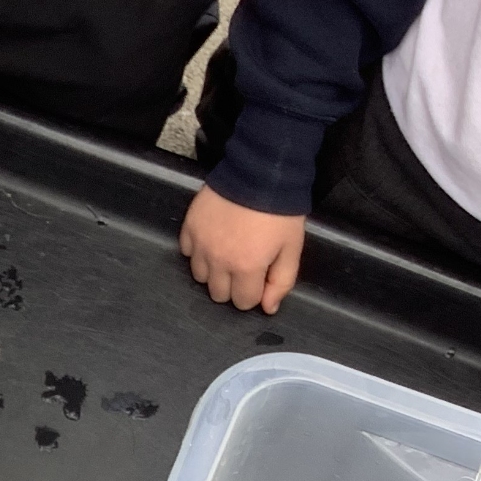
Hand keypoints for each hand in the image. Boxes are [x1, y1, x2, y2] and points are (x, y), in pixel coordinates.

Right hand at [180, 183, 303, 313]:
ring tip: (228, 252)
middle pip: (218, 294)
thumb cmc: (280, 212)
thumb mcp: (291, 248)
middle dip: (233, 286)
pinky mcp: (189, 229)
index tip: (260, 277)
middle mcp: (219, 262)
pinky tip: (214, 239)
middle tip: (245, 265)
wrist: (259, 173)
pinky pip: (188, 253)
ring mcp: (200, 245)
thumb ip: (282, 281)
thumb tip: (267, 308)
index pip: (243, 302)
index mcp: (247, 268)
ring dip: (214, 271)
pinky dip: (199, 252)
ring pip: (200, 277)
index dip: (254, 293)